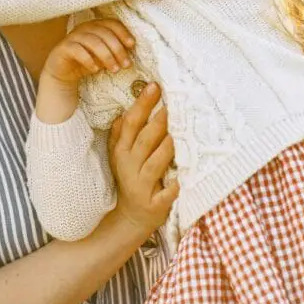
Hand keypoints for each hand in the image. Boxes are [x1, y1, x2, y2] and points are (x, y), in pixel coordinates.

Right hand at [41, 19, 135, 86]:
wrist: (63, 72)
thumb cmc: (87, 61)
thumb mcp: (104, 56)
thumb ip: (115, 51)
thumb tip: (130, 53)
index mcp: (96, 25)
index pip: (112, 23)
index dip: (123, 33)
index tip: (132, 45)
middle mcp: (85, 28)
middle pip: (105, 34)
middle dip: (118, 49)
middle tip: (126, 65)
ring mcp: (73, 37)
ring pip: (93, 42)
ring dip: (106, 56)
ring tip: (114, 69)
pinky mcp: (64, 48)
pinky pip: (78, 51)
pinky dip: (89, 60)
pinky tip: (96, 70)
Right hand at [108, 83, 177, 235]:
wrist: (129, 217)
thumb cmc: (130, 178)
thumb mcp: (119, 155)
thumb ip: (122, 132)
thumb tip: (128, 106)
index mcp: (121, 151)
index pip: (131, 123)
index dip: (142, 104)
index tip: (155, 86)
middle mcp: (129, 166)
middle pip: (144, 140)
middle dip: (158, 122)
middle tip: (173, 104)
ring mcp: (141, 186)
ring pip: (154, 164)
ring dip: (166, 149)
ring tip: (179, 133)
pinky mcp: (154, 205)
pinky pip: (166, 194)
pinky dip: (175, 187)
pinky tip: (184, 178)